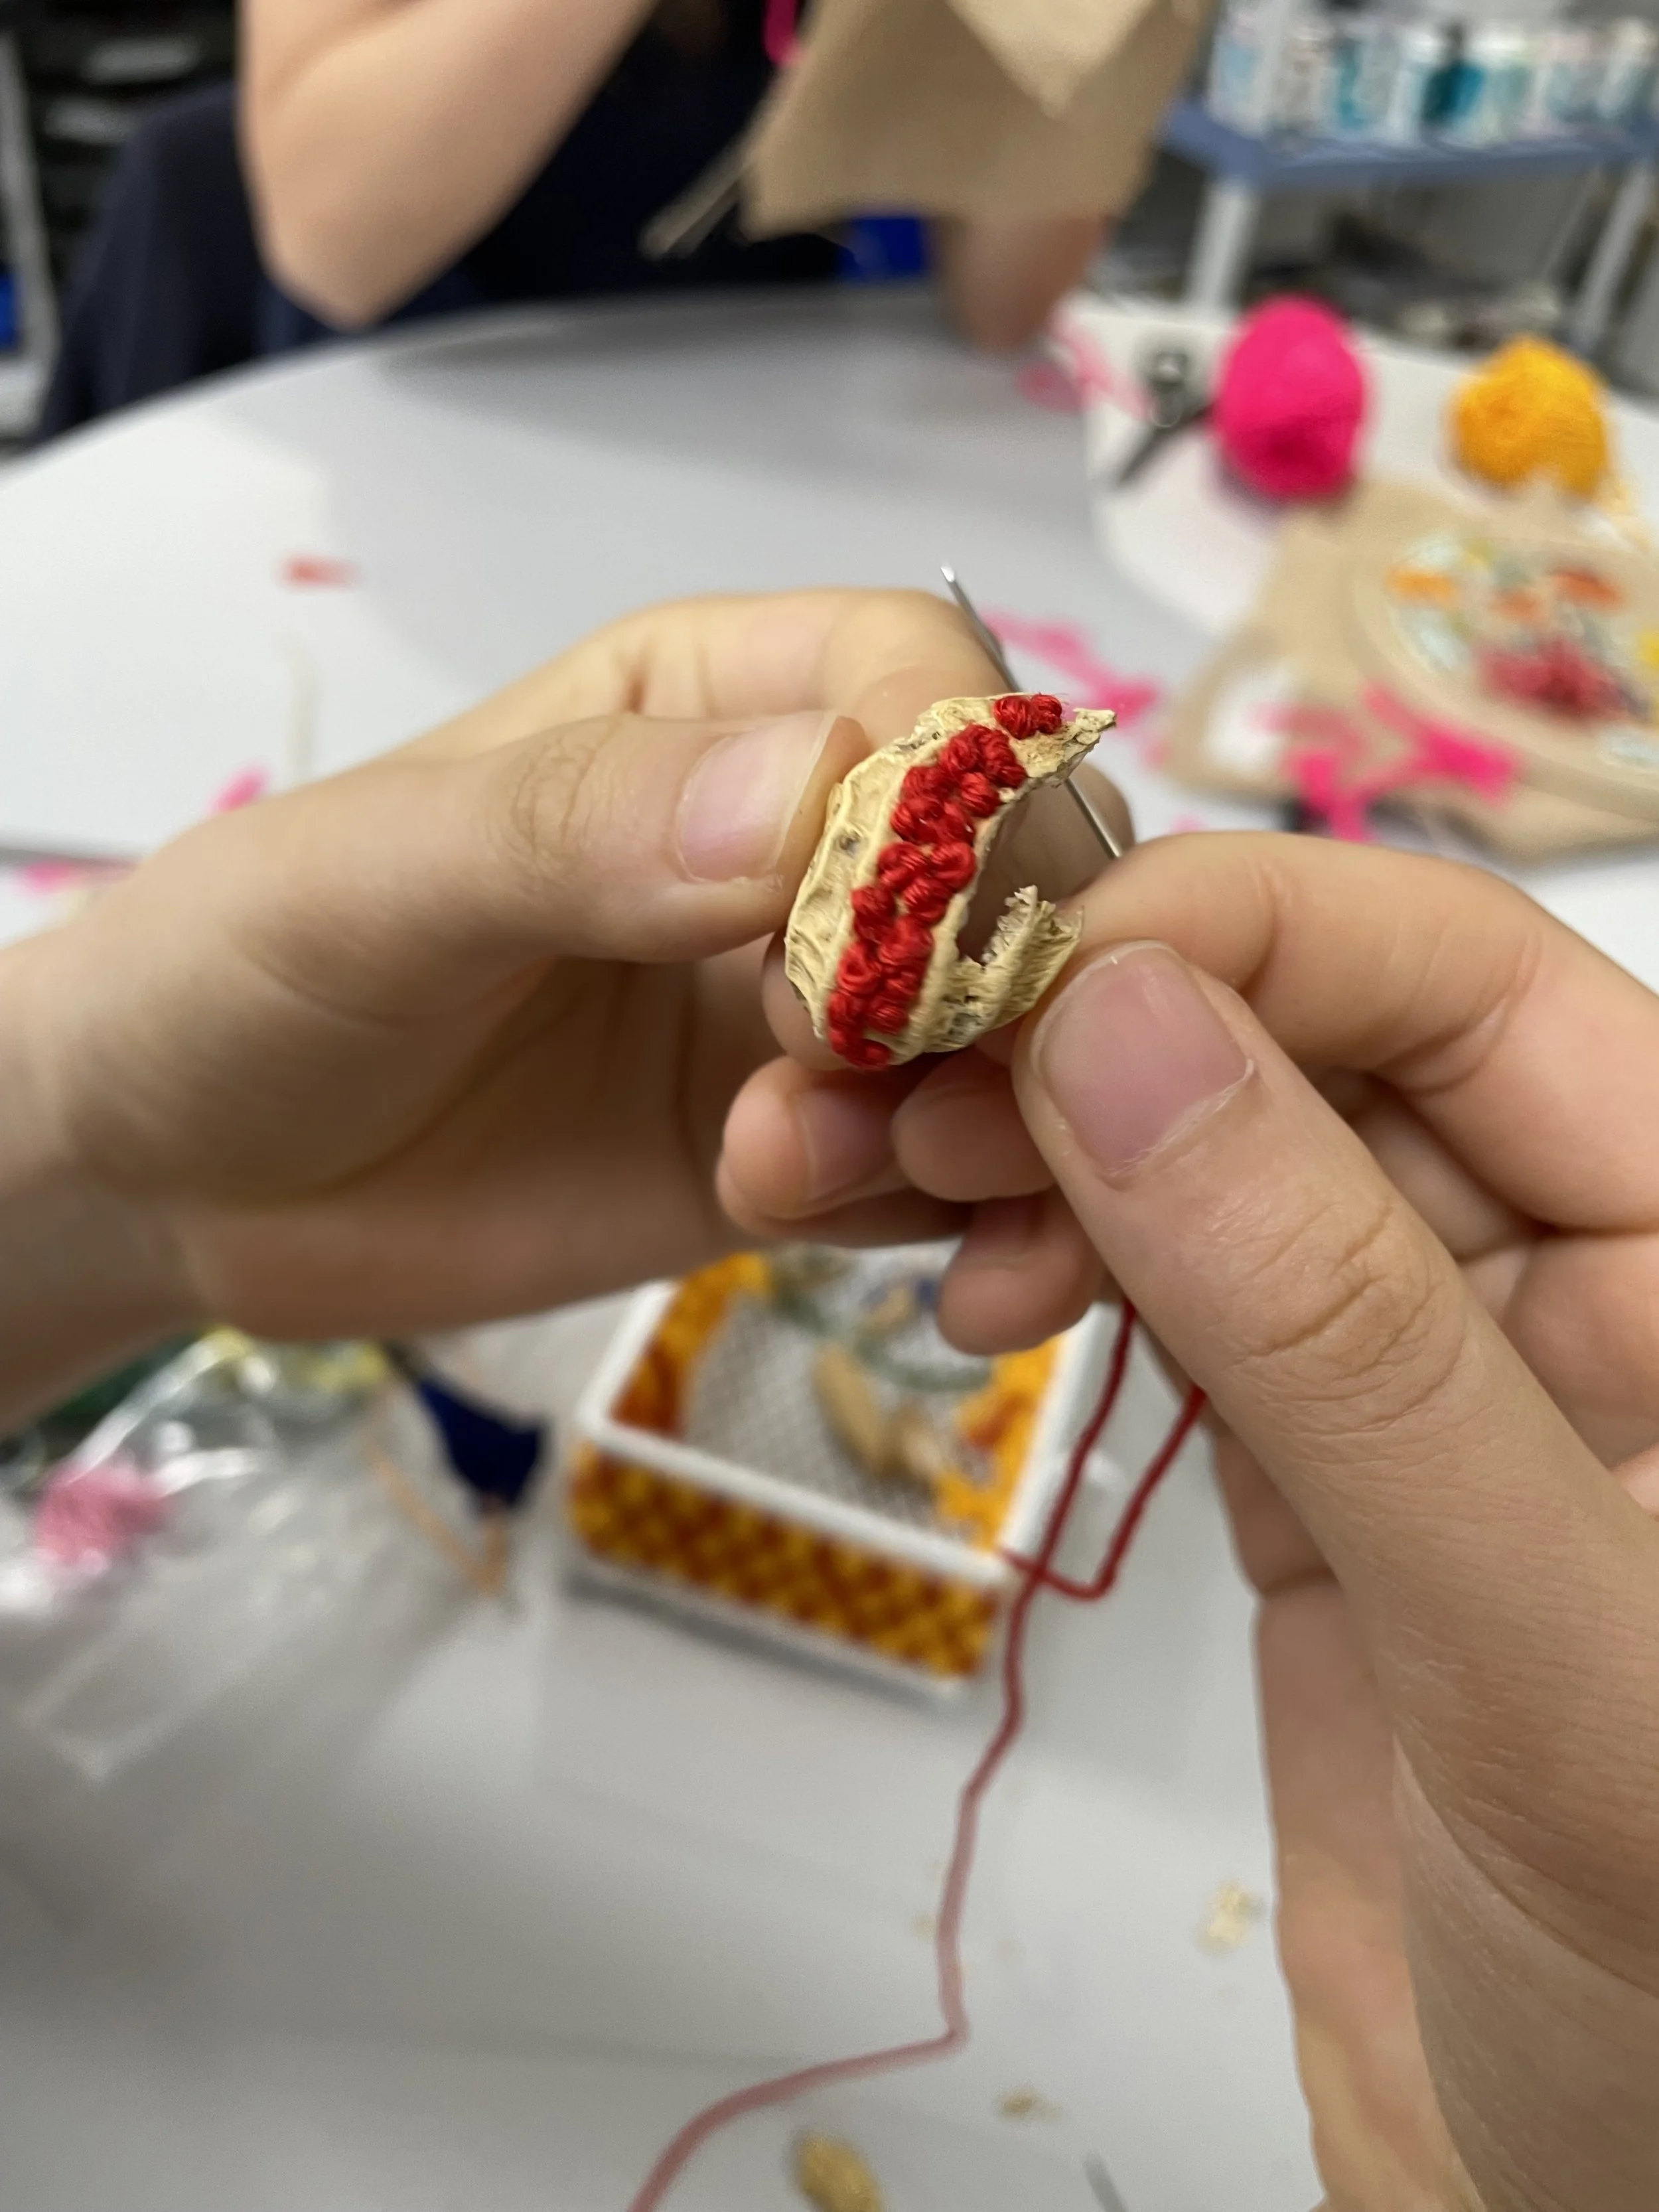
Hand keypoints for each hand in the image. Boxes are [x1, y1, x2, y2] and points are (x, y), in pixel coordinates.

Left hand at [0, 589, 996, 1423]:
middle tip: (873, 1099)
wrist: (185, 1184)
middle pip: (1018, 867)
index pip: (921, 683)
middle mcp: (795, 851)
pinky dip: (989, 1228)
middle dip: (1001, 984)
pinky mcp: (809, 1164)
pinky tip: (938, 1289)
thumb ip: (579, 825)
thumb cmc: (245, 972)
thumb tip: (821, 798)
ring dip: (997, 1127)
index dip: (954, 794)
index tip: (874, 940)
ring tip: (813, 1190)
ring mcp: (812, 1019)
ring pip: (1018, 1040)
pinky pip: (961, 1180)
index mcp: (707, 707)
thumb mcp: (377, 876)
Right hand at [721, 835, 1658, 2211]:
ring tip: (842, 1172)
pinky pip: (1167, 1297)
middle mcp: (1582, 1274)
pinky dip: (1044, 1260)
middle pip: (1304, 1048)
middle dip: (1070, 1037)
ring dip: (1019, 1141)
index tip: (991, 969)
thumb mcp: (1542, 1650)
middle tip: (850, 1072)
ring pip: (1209, 1165)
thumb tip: (1119, 1030)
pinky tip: (960, 1284)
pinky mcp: (1317, 1475)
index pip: (1457, 982)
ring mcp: (1432, 1375)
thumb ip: (1341, 1331)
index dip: (1221, 933)